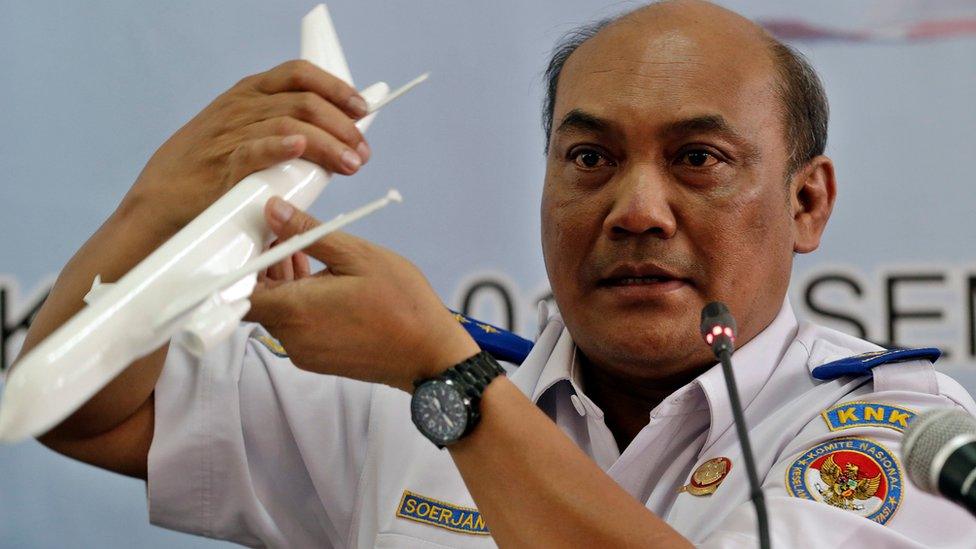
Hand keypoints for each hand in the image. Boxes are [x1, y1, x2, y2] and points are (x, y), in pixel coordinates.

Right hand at [118, 60, 371, 234]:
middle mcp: (241, 107)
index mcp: (248, 93)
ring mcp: (231, 133)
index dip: (336, 88)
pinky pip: (256, 148)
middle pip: (305, 102)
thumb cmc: (206, 170)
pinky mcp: (223, 164)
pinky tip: (302, 150)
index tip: (362, 109)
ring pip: (292, 125)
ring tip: (351, 164)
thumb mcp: (241, 132)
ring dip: (329, 144)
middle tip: (362, 152)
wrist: (160, 201)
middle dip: (343, 126)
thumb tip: (334, 136)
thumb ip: (279, 126)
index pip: (300, 74)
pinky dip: (282, 146)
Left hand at [246, 198, 480, 391]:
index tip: (251, 241)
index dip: (236, 266)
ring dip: (285, 284)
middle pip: (256, 301)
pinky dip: (300, 303)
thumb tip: (273, 210)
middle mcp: (292, 338)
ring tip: (308, 254)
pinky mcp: (319, 359)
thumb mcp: (358, 256)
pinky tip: (324, 281)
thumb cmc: (403, 304)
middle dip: (265, 268)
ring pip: (277, 313)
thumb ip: (308, 233)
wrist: (431, 354)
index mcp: (296, 310)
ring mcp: (305, 353)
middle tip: (286, 237)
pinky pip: (295, 327)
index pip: (236, 294)